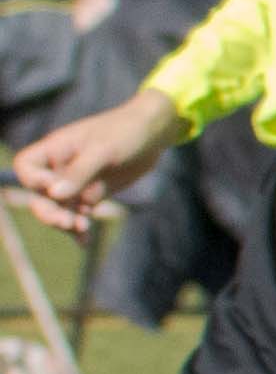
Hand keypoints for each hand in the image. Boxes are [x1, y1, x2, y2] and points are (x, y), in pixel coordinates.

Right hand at [10, 85, 176, 234]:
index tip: (54, 187)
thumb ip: (78, 172)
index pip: (26, 167)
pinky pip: (79, 213)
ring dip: (65, 222)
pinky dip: (80, 227)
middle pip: (39, 194)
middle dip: (48, 210)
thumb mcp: (102, 151)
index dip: (34, 181)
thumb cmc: (125, 132)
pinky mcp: (92, 192)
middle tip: (67, 222)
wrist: (152, 135)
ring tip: (81, 228)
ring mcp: (76, 182)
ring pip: (59, 208)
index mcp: (54, 149)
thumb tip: (53, 195)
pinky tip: (84, 240)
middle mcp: (60, 167)